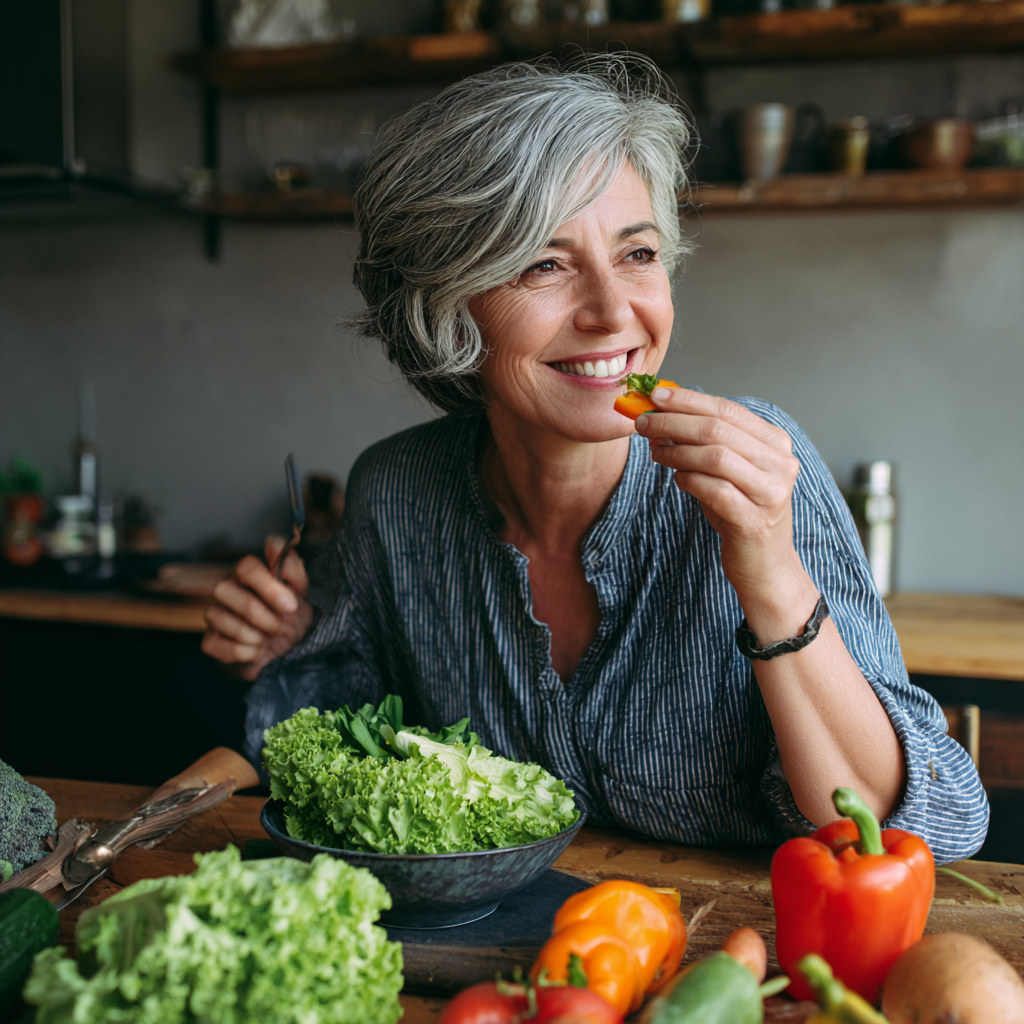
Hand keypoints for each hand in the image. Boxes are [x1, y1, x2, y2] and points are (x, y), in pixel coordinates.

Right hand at [201, 536, 313, 680]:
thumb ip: (290, 566)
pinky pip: (227, 648)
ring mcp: (214, 614)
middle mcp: (226, 589)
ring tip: (270, 636)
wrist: (287, 647)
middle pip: (240, 600)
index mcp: (247, 573)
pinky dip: (249, 653)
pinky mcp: (210, 641)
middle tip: (283, 625)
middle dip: (269, 618)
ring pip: (232, 625)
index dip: (270, 588)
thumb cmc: (291, 613)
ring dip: (260, 636)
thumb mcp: (301, 589)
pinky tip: (257, 649)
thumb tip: (279, 539)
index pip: (246, 567)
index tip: (291, 605)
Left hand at [635, 388, 813, 633]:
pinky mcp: (754, 520)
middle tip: (643, 421)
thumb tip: (662, 413)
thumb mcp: (728, 470)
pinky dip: (689, 480)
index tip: (655, 394)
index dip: (688, 399)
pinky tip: (678, 479)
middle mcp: (780, 463)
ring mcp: (770, 492)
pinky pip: (713, 490)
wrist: (765, 565)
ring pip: (715, 457)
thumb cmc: (740, 511)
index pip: (727, 409)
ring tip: (656, 452)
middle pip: (718, 429)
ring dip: (677, 451)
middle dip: (674, 422)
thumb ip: (706, 441)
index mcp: (774, 442)